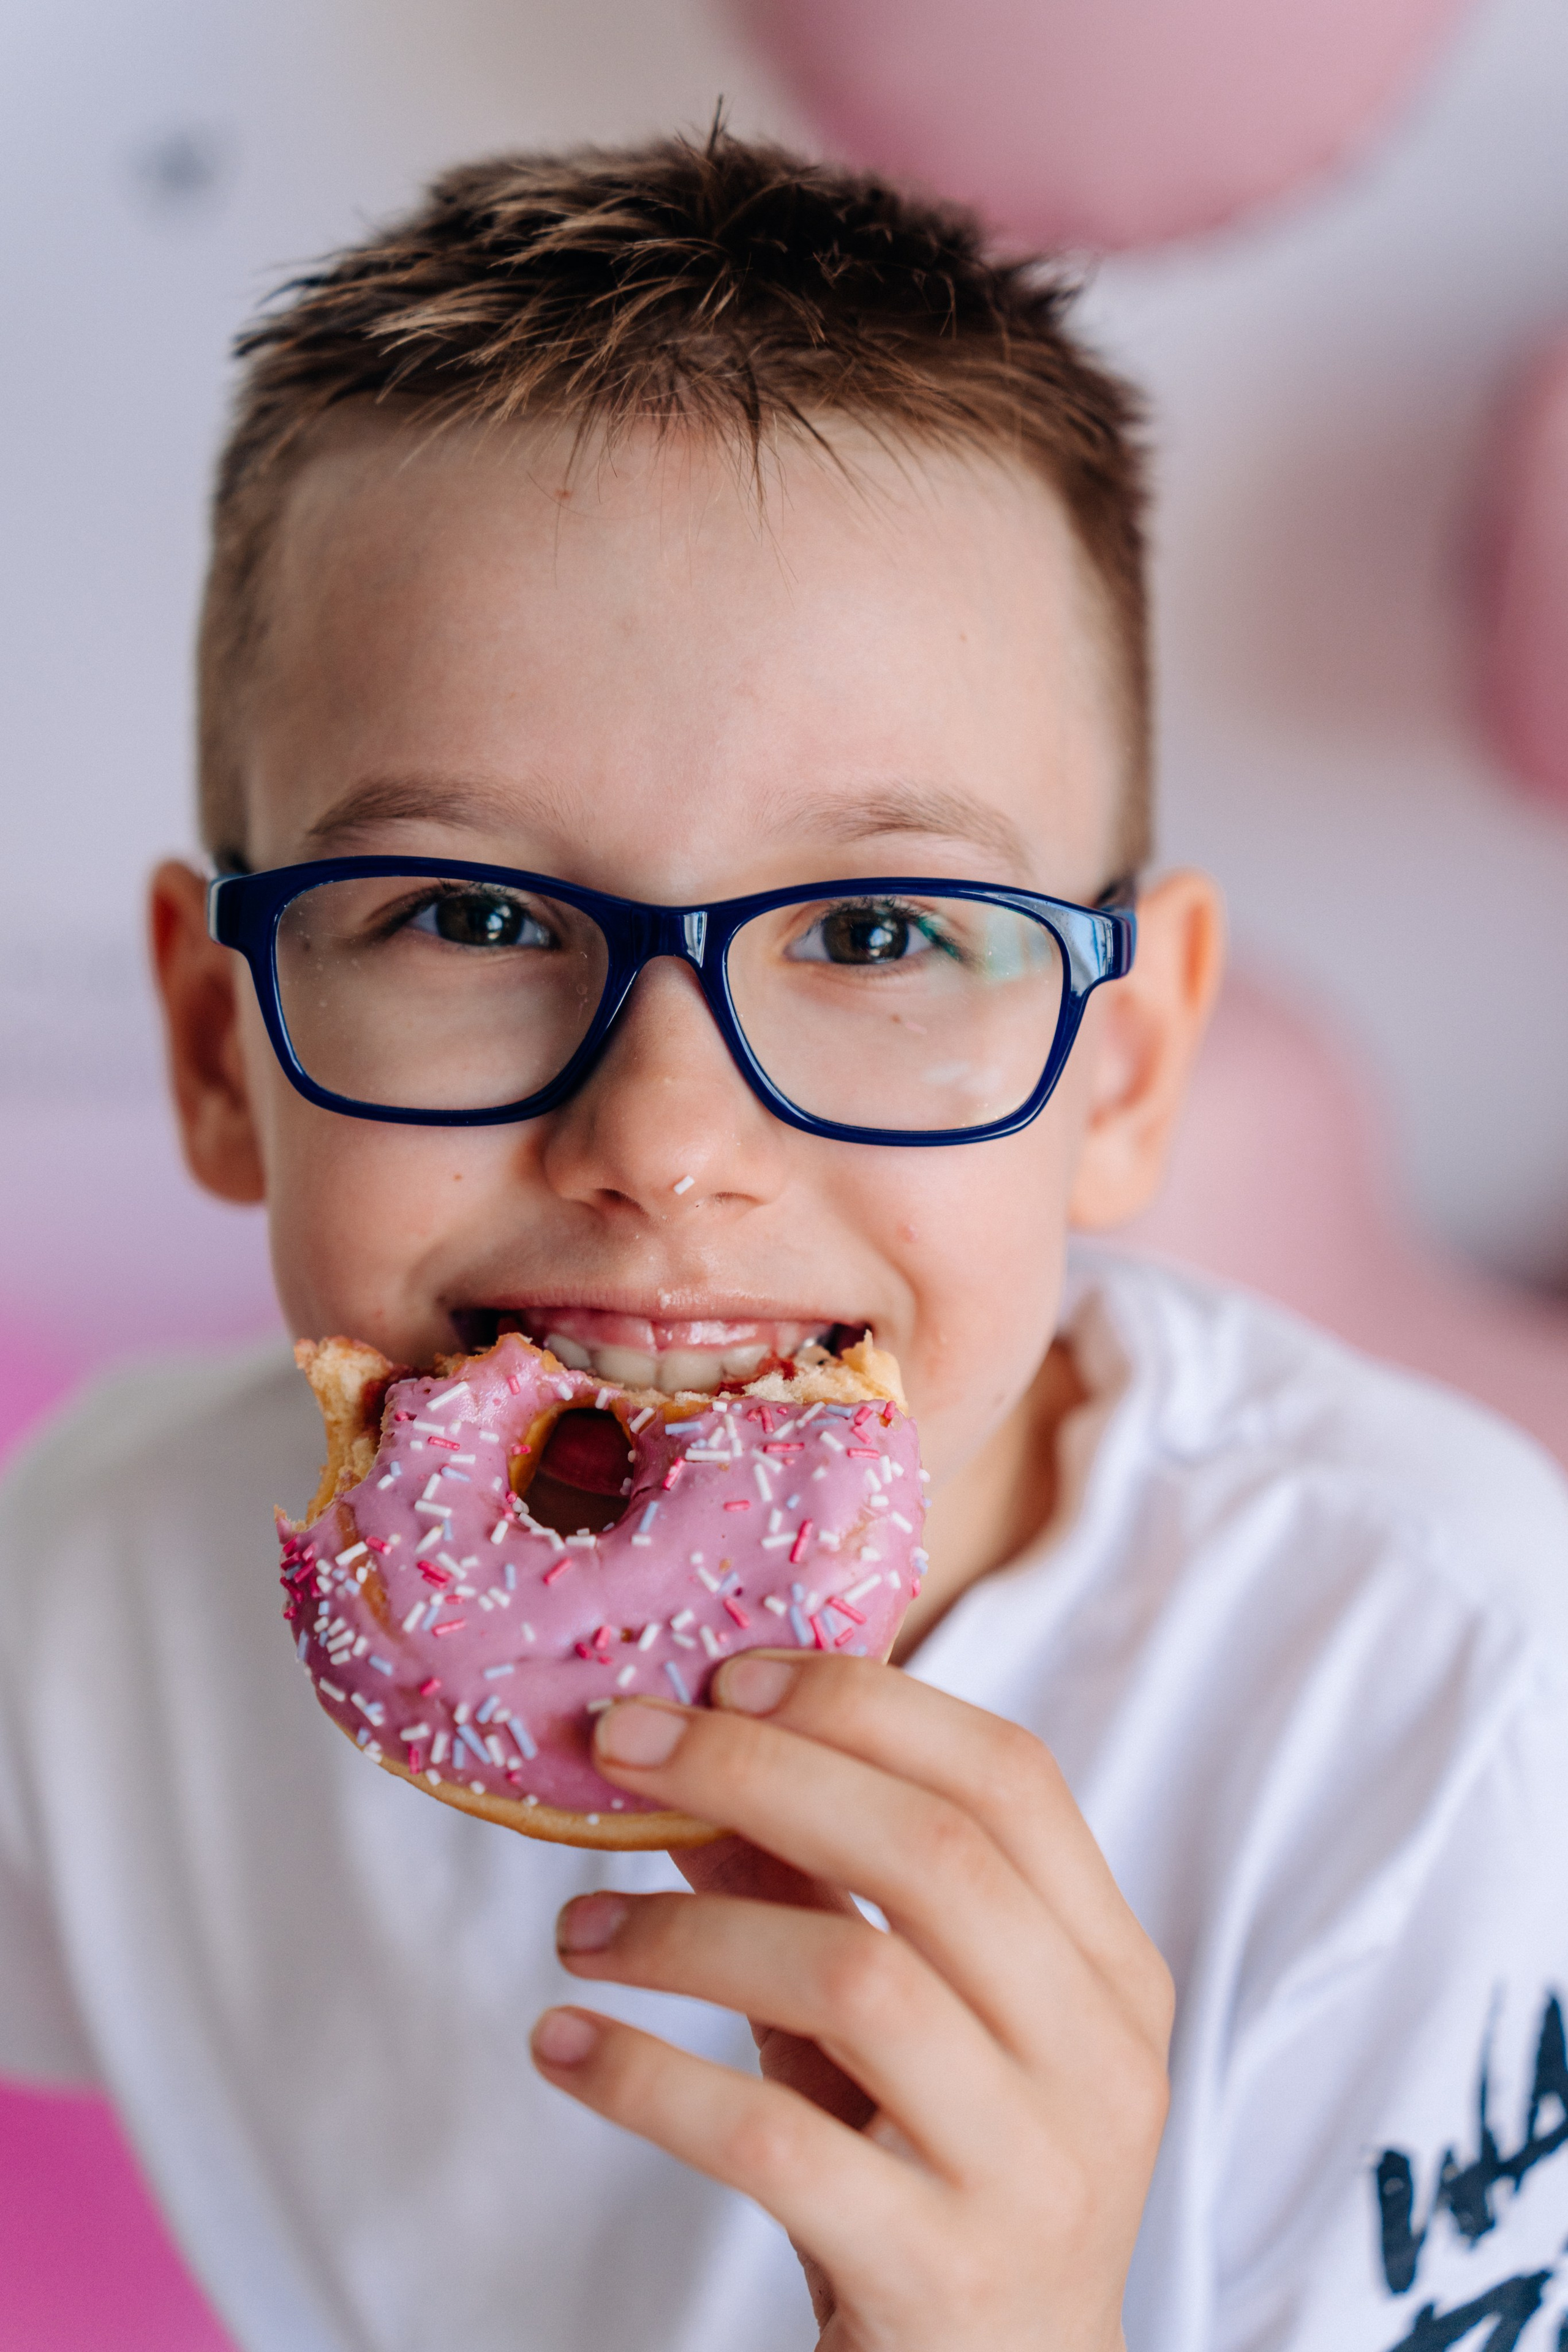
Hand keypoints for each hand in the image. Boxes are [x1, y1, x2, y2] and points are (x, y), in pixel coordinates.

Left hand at [531, 1653, 1171, 2351]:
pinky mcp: (937, 2279)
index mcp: (1110, 1971)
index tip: (728, 1675)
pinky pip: (768, 2141)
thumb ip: (812, 1887)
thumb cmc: (937, 2184)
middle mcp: (1099, 2060)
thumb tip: (683, 1754)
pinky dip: (645, 2075)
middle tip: (619, 1746)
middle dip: (758, 1769)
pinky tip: (563, 2044)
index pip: (1012, 1777)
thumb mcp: (888, 2027)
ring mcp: (1032, 2173)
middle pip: (934, 1851)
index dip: (868, 1703)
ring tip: (578, 1929)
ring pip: (856, 1977)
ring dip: (688, 1926)